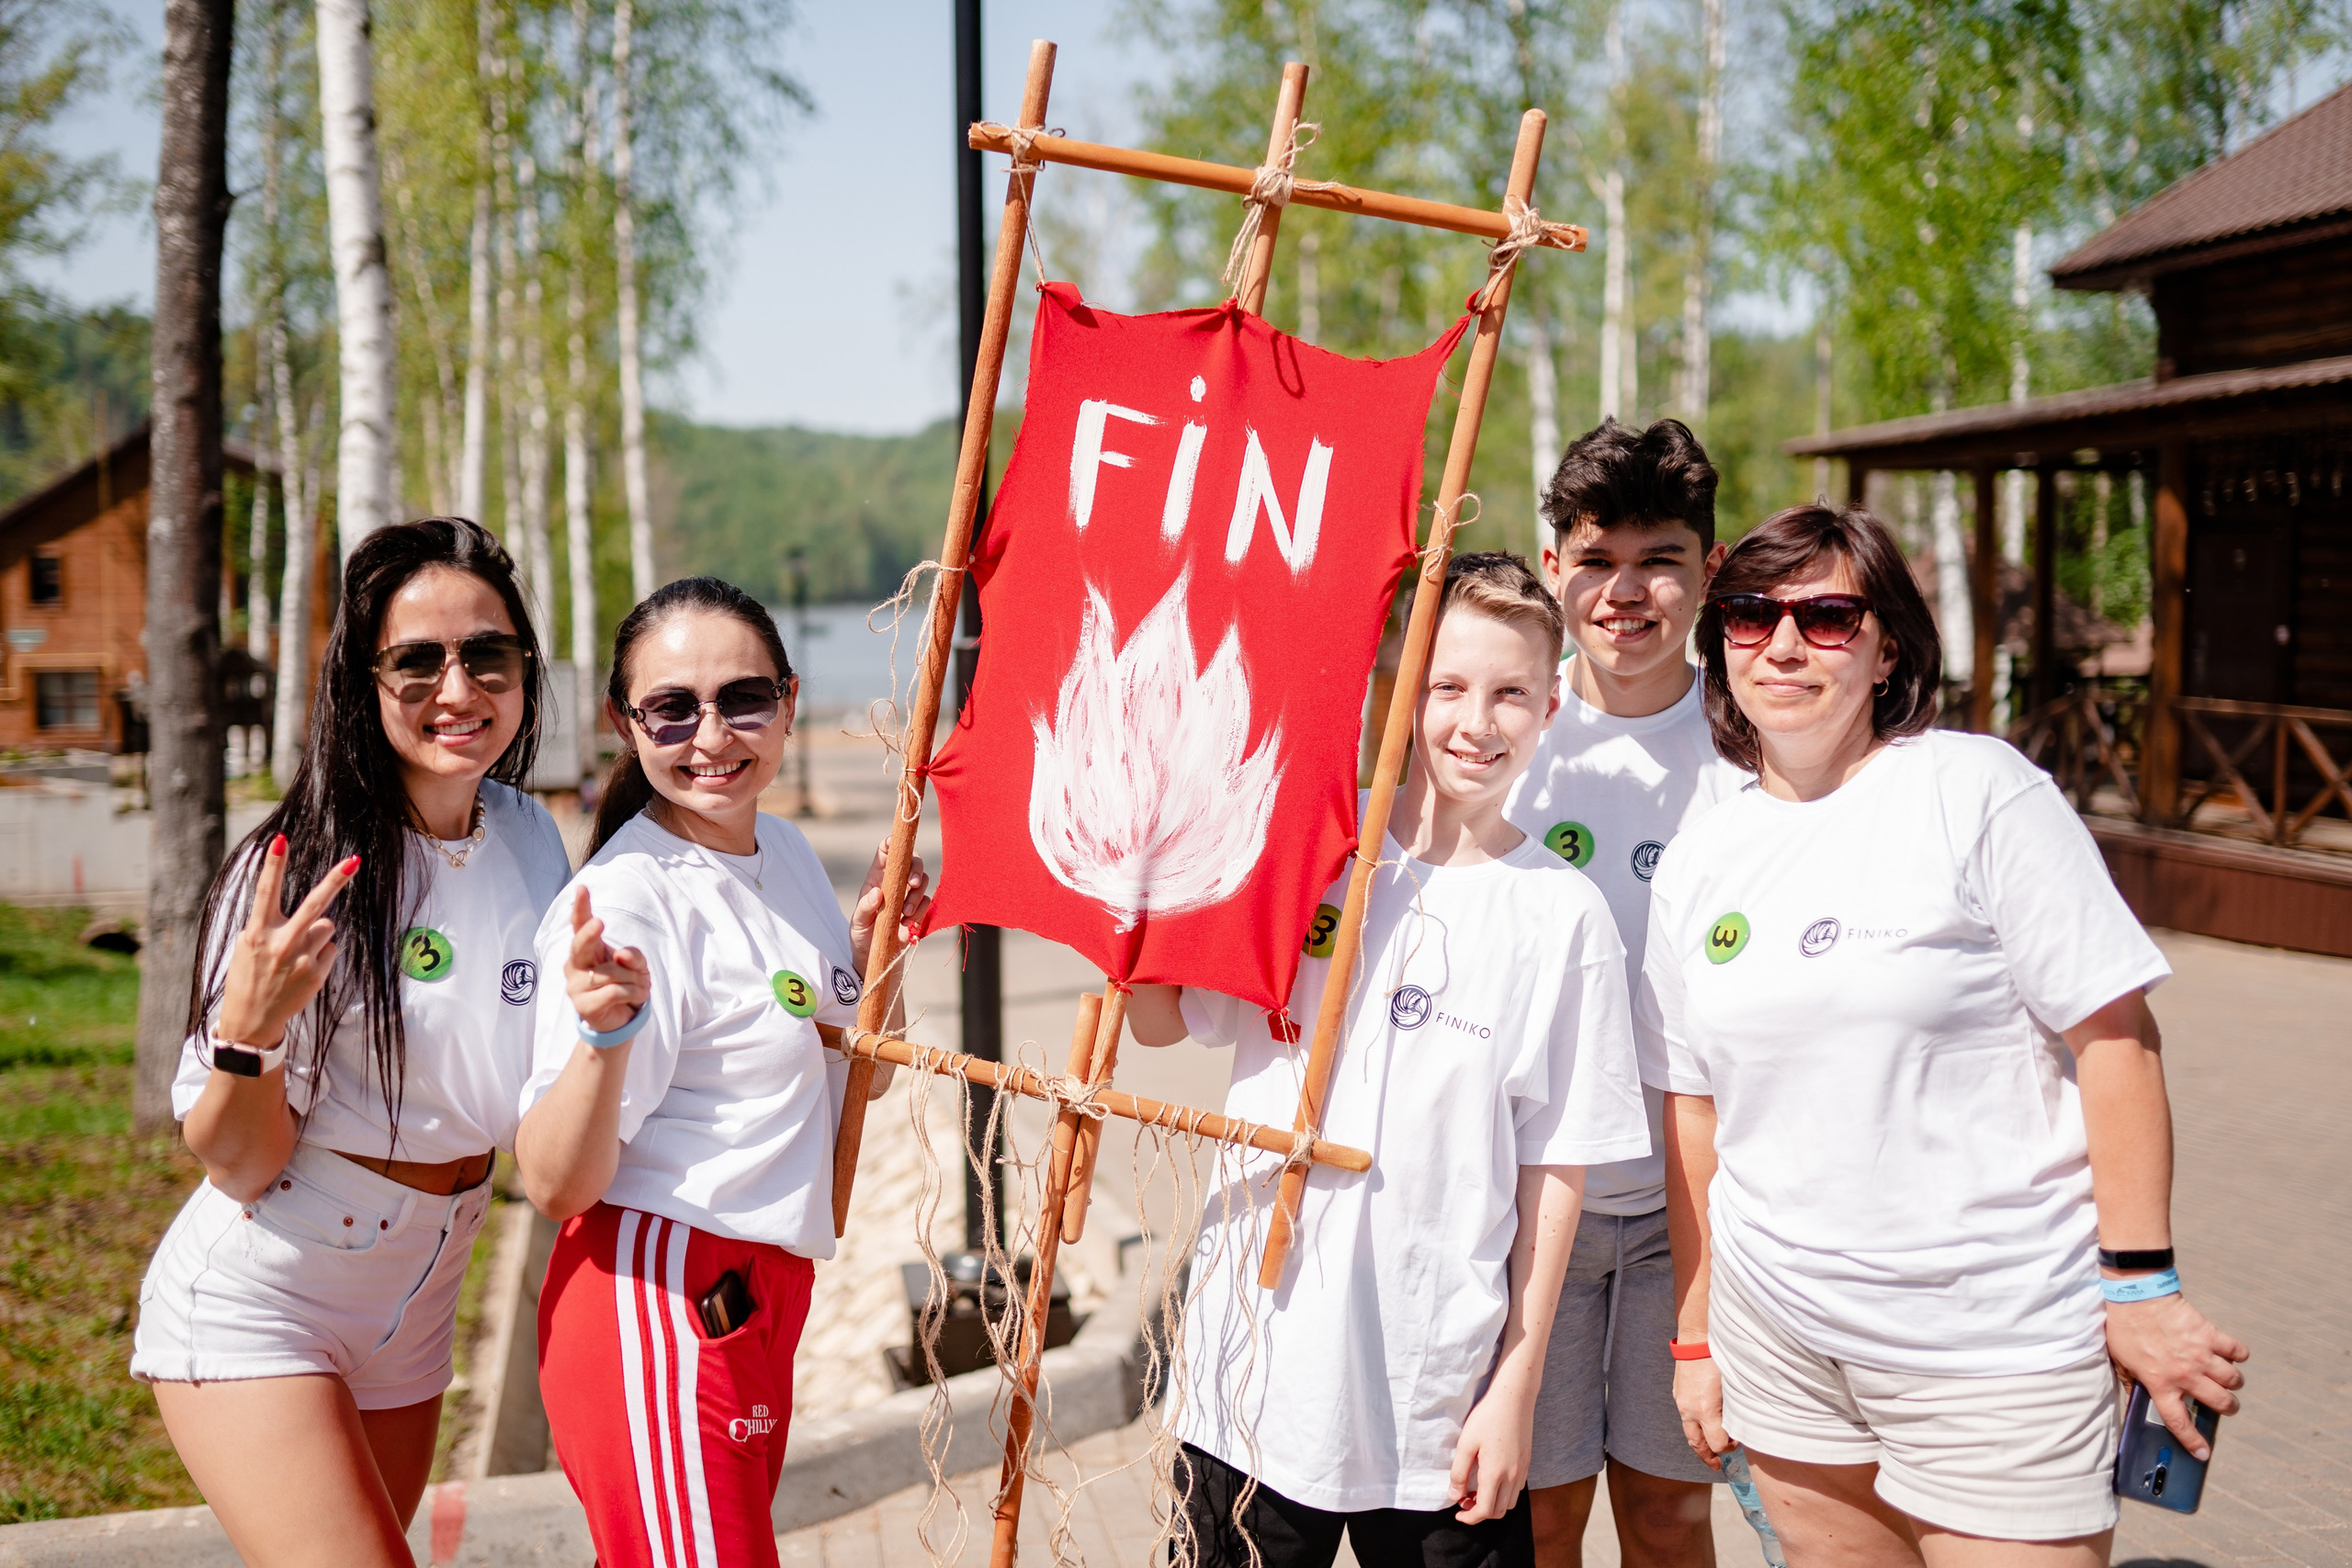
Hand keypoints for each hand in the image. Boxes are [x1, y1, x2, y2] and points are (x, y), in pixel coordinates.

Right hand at [215, 835, 358, 1049]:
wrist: (252, 1021)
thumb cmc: (248, 977)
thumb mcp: (247, 947)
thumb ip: (269, 925)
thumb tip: (301, 909)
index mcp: (257, 933)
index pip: (265, 891)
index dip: (273, 865)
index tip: (280, 839)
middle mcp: (280, 943)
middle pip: (314, 905)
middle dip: (335, 880)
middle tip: (355, 860)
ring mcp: (301, 959)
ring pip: (327, 926)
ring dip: (318, 933)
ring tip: (296, 953)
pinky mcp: (316, 974)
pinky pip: (331, 948)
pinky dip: (322, 954)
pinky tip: (303, 969)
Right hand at [566, 887, 650, 1035]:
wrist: (623, 1019)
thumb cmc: (627, 984)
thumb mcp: (638, 966)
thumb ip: (633, 956)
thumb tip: (620, 955)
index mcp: (587, 950)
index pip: (580, 925)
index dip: (580, 907)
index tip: (582, 888)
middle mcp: (575, 965)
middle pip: (581, 944)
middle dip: (589, 933)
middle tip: (599, 922)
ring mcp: (575, 986)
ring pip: (611, 973)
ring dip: (634, 979)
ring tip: (638, 986)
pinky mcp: (583, 1006)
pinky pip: (616, 991)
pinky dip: (633, 993)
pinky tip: (635, 998)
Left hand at [848, 845, 931, 971]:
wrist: (874, 959)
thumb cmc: (862, 937)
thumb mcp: (858, 924)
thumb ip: (865, 909)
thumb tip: (877, 893)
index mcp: (877, 878)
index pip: (886, 851)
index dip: (893, 843)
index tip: (897, 845)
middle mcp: (894, 883)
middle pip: (912, 861)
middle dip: (916, 870)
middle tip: (912, 885)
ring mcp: (908, 896)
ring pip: (923, 882)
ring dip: (917, 897)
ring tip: (904, 916)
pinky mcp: (918, 911)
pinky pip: (928, 903)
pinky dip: (920, 912)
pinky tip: (907, 925)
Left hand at [1448, 1382, 1533, 1523]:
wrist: (1514, 1397)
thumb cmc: (1487, 1417)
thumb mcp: (1466, 1443)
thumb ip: (1459, 1472)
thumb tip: (1454, 1496)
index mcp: (1495, 1474)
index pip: (1484, 1511)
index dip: (1469, 1518)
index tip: (1457, 1514)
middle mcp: (1512, 1476)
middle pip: (1499, 1511)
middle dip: (1480, 1513)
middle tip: (1464, 1500)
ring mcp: (1522, 1470)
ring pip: (1510, 1502)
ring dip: (1493, 1504)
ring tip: (1476, 1490)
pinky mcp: (1527, 1462)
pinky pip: (1517, 1489)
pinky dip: (1504, 1493)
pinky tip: (1491, 1478)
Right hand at [1673, 1357, 1731, 1471]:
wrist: (1697, 1337)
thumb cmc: (1720, 1359)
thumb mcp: (1734, 1386)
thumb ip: (1736, 1409)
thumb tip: (1742, 1423)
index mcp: (1705, 1410)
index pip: (1717, 1443)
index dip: (1729, 1447)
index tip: (1738, 1442)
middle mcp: (1689, 1409)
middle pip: (1696, 1443)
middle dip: (1707, 1456)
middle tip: (1717, 1465)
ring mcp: (1681, 1401)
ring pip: (1688, 1431)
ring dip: (1699, 1442)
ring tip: (1708, 1449)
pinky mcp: (1678, 1393)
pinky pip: (1685, 1416)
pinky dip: (1694, 1425)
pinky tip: (1704, 1423)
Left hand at [2106, 1292, 2246, 1459]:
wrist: (2136, 1295)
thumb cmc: (2125, 1328)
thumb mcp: (2121, 1362)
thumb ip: (2132, 1384)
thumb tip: (2134, 1402)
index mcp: (2160, 1383)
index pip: (2179, 1422)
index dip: (2193, 1441)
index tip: (2203, 1453)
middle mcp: (2185, 1374)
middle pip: (2221, 1403)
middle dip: (2227, 1408)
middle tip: (2223, 1403)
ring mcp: (2201, 1355)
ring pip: (2234, 1380)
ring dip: (2233, 1382)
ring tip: (2225, 1378)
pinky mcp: (2211, 1335)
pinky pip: (2238, 1351)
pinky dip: (2238, 1354)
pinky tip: (2229, 1353)